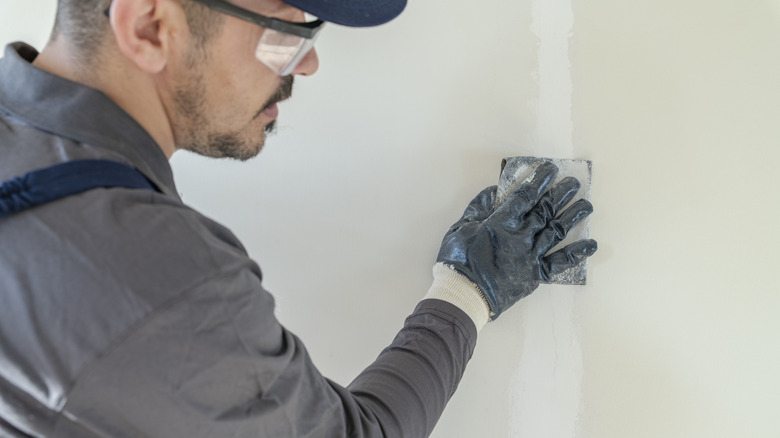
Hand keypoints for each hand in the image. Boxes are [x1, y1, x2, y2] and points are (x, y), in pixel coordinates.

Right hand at [436, 162, 596, 319]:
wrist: (465, 294)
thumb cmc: (458, 260)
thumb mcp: (461, 227)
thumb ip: (479, 208)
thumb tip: (495, 192)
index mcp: (502, 221)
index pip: (526, 194)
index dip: (540, 179)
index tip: (550, 169)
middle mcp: (522, 235)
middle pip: (547, 209)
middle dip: (561, 193)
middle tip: (574, 183)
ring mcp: (531, 255)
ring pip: (557, 230)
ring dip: (573, 216)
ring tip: (586, 205)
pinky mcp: (535, 274)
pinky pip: (560, 262)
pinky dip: (576, 254)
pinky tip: (591, 245)